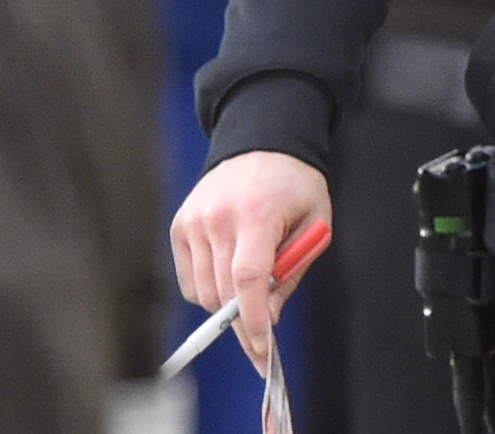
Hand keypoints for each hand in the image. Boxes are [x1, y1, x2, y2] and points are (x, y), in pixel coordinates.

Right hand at [171, 151, 331, 372]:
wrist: (262, 142)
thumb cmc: (294, 185)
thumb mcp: (315, 224)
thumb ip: (291, 272)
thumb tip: (267, 318)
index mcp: (256, 215)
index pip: (247, 279)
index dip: (253, 321)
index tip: (262, 352)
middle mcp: (218, 218)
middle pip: (223, 293)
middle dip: (243, 325)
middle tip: (261, 339)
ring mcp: (194, 222)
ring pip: (203, 293)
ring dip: (226, 305)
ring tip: (250, 286)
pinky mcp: (179, 226)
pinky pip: (188, 280)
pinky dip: (207, 289)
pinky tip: (227, 272)